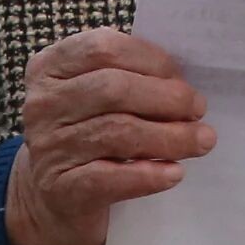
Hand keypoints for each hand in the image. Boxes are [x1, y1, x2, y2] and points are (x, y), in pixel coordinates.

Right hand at [2, 29, 210, 244]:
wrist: (54, 196)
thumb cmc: (87, 133)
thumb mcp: (95, 97)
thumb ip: (128, 78)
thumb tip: (184, 82)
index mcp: (50, 67)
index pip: (103, 48)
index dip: (151, 60)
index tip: (183, 78)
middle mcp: (42, 104)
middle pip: (113, 89)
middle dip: (167, 98)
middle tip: (198, 109)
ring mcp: (47, 147)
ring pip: (118, 133)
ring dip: (170, 137)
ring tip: (202, 141)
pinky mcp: (59, 188)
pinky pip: (110, 178)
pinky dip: (148, 175)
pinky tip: (174, 173)